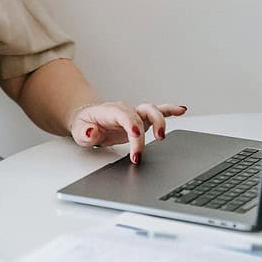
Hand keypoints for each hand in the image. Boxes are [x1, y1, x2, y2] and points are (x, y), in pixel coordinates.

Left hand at [68, 102, 187, 163]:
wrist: (87, 120)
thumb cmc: (84, 125)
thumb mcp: (79, 131)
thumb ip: (85, 132)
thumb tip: (92, 132)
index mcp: (109, 111)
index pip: (123, 116)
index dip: (131, 124)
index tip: (136, 136)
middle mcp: (124, 110)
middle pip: (140, 115)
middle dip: (144, 132)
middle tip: (141, 151)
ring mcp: (134, 114)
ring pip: (151, 111)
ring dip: (160, 121)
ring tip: (162, 136)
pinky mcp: (141, 120)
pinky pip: (158, 112)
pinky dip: (170, 111)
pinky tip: (182, 110)